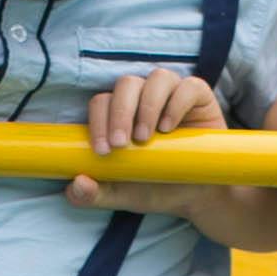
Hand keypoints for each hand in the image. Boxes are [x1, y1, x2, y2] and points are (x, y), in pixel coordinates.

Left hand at [69, 66, 224, 209]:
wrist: (196, 197)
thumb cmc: (155, 188)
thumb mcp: (120, 195)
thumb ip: (93, 195)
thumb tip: (77, 184)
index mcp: (120, 114)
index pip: (102, 103)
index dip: (98, 122)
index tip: (102, 151)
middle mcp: (144, 97)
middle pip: (126, 85)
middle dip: (120, 113)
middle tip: (121, 144)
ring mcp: (172, 94)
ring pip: (156, 78)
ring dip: (147, 106)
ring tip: (146, 137)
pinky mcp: (199, 97)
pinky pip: (189, 86)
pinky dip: (177, 103)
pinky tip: (169, 128)